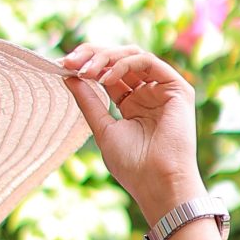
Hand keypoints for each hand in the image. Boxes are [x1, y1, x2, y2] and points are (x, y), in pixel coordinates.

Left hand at [59, 41, 201, 221]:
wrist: (157, 183)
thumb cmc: (133, 166)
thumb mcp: (102, 128)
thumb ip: (89, 101)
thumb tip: (68, 76)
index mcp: (133, 103)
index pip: (108, 73)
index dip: (86, 64)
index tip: (62, 66)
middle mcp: (149, 93)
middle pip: (119, 59)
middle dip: (92, 55)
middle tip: (69, 62)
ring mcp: (163, 89)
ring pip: (133, 55)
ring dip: (105, 57)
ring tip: (85, 70)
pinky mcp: (177, 89)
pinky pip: (148, 62)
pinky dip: (124, 64)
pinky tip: (106, 79)